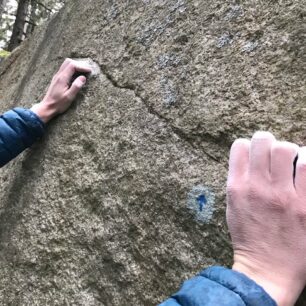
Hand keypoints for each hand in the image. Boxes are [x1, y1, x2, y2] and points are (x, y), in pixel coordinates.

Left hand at [31, 58, 91, 122]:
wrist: (48, 107)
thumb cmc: (59, 104)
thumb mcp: (69, 97)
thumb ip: (76, 86)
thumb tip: (83, 77)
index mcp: (62, 78)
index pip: (73, 66)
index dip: (82, 67)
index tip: (90, 71)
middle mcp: (59, 75)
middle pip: (69, 62)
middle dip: (79, 64)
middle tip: (87, 70)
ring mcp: (57, 77)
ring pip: (66, 65)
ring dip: (75, 66)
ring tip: (83, 72)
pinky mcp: (57, 80)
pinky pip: (65, 70)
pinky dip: (72, 70)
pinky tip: (76, 76)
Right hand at [227, 131, 305, 305]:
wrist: (266, 269)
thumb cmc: (248, 237)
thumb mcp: (232, 207)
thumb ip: (239, 181)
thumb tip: (251, 160)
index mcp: (237, 187)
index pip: (239, 146)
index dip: (248, 145)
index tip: (254, 152)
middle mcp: (258, 187)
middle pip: (263, 141)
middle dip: (268, 141)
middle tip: (273, 152)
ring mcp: (283, 195)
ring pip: (287, 149)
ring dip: (290, 150)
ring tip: (292, 160)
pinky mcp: (305, 205)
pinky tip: (304, 167)